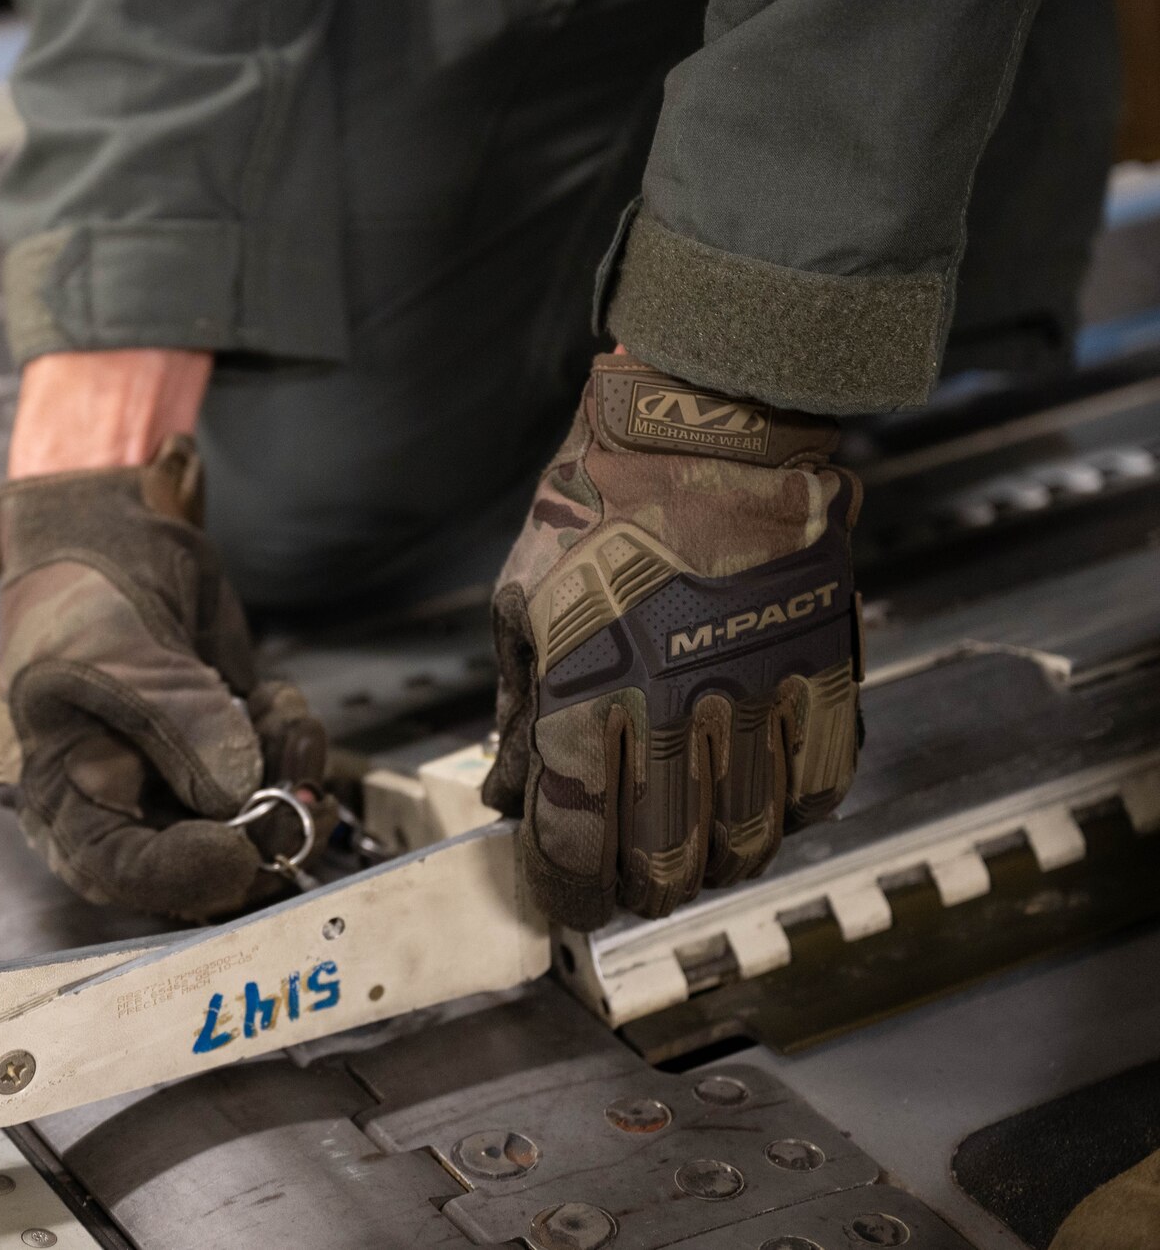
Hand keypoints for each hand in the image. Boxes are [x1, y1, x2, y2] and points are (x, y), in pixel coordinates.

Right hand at [0, 354, 327, 918]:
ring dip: (288, 787)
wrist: (110, 531)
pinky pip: (272, 777)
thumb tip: (240, 794)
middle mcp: (119, 800)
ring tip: (294, 727)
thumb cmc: (82, 591)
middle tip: (302, 798)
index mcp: (61, 791)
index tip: (236, 853)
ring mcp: (176, 777)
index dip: (178, 876)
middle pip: (192, 862)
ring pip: (246, 824)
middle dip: (257, 835)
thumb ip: (176, 724)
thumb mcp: (115, 652)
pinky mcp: (223, 748)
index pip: (114, 868)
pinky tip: (282, 705)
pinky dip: (292, 750)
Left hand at [484, 354, 862, 929]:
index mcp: (586, 692)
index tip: (560, 901)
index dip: (563, 891)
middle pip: (662, 863)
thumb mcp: (522, 605)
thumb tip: (507, 794)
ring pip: (743, 842)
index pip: (574, 840)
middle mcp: (674, 711)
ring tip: (685, 855)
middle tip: (622, 884)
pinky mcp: (821, 675)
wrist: (705, 427)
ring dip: (709, 866)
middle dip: (634, 892)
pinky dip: (783, 819)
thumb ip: (517, 712)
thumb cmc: (597, 506)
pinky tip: (753, 808)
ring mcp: (757, 698)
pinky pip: (815, 790)